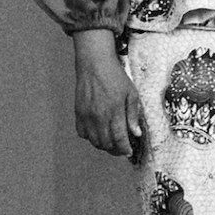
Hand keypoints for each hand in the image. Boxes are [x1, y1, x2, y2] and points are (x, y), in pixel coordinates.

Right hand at [71, 28, 144, 156]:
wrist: (95, 64)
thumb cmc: (115, 77)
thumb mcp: (131, 93)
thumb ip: (133, 115)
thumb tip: (136, 133)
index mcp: (114, 112)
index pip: (119, 139)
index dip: (125, 149)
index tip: (129, 151)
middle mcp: (99, 116)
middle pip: (106, 144)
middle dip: (115, 150)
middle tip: (122, 147)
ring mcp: (87, 116)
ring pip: (94, 141)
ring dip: (103, 145)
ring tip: (111, 142)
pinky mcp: (78, 112)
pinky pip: (82, 133)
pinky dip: (90, 137)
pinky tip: (97, 132)